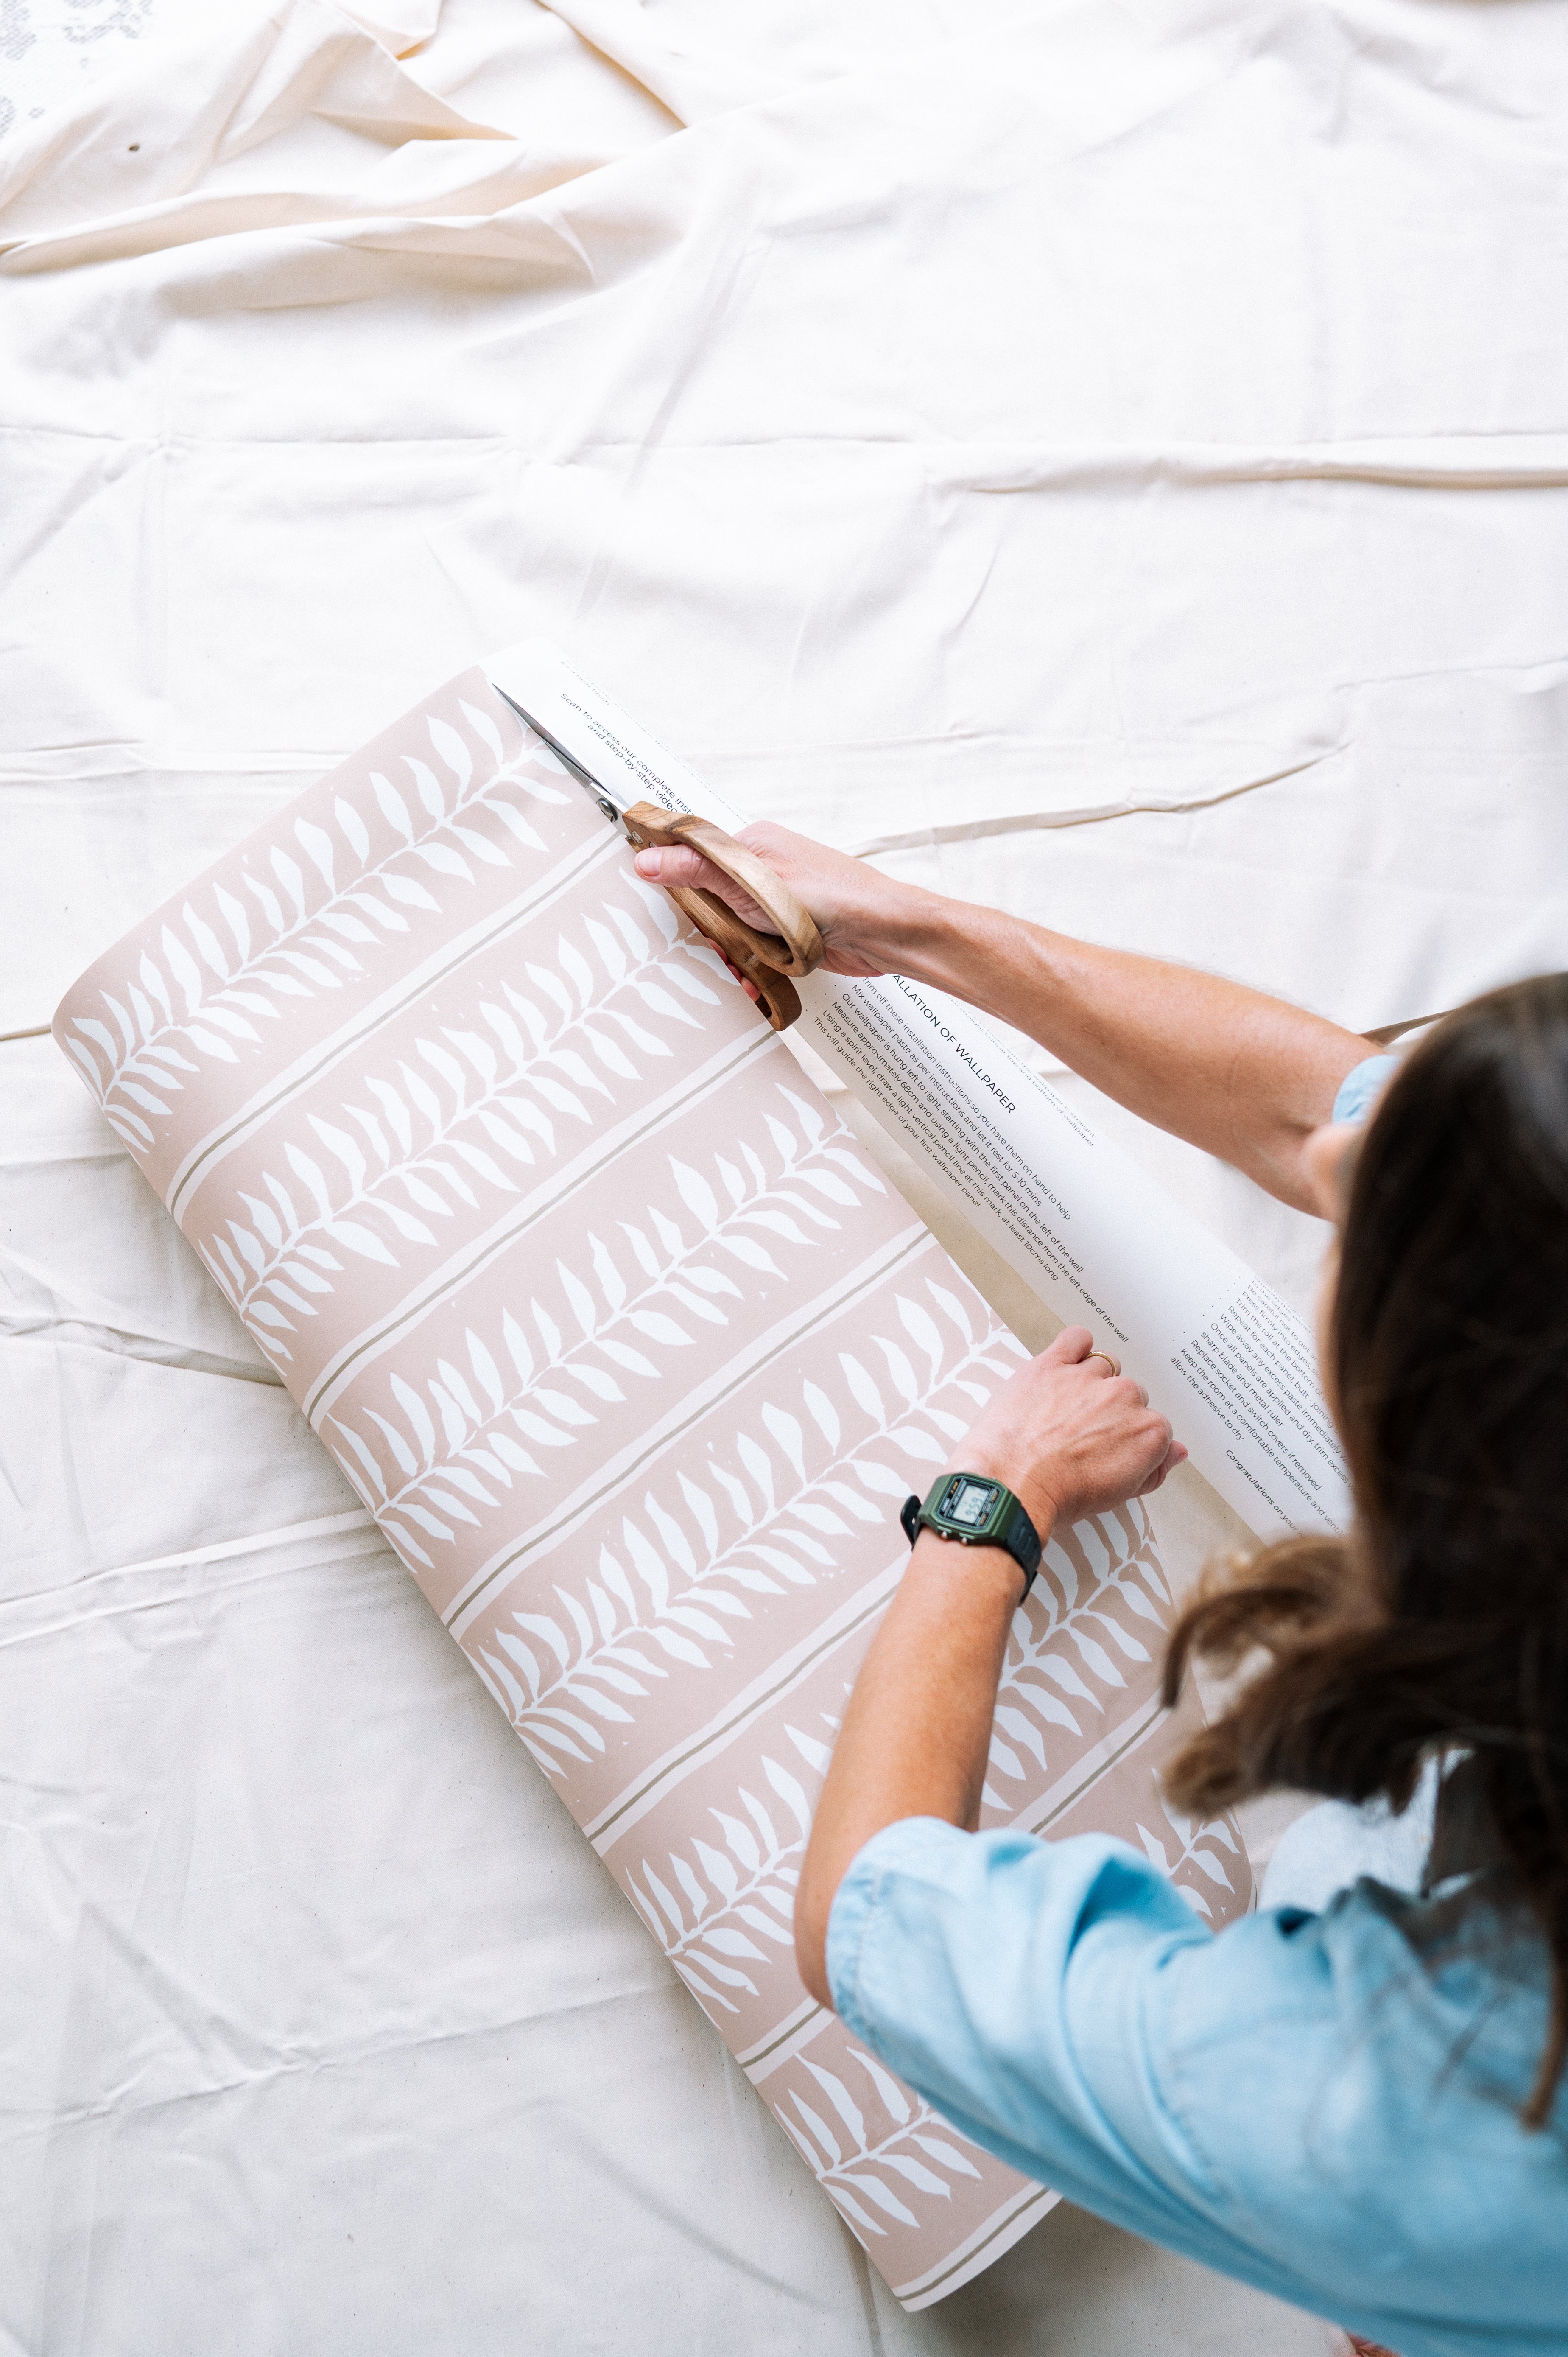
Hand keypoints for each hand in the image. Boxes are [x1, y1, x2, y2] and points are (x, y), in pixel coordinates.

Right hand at [632, 820, 928, 980]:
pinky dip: (752, 967)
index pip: (695, 858)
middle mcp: (763, 871)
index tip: (665, 909)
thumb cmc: (826, 896)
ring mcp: (777, 903)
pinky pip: (756, 949)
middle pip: (711, 900)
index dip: (678, 886)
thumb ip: (696, 870)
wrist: (881, 931)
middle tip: (713, 949)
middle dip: (709, 930)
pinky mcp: (789, 932)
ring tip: (738, 970)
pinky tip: (754, 981)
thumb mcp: (749, 882)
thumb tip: (646, 858)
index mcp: (752, 845)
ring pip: (733, 930)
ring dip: (732, 954)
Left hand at [948, 1325, 1184, 1540]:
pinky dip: (1075, 1346)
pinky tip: (1066, 1363)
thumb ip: (1155, 1469)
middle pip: (1129, 1394)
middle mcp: (1124, 1398)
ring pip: (1104, 1366)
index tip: (1110, 1447)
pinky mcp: (1052, 1364)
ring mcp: (1088, 1377)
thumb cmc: (1060, 1495)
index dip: (1128, 1436)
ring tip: (1066, 1407)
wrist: (1011, 1487)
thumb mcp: (1119, 1495)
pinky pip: (1076, 1338)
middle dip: (1110, 1410)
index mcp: (1147, 1432)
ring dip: (1090, 1381)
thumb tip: (1177, 1451)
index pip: (1152, 1423)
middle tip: (1082, 1433)